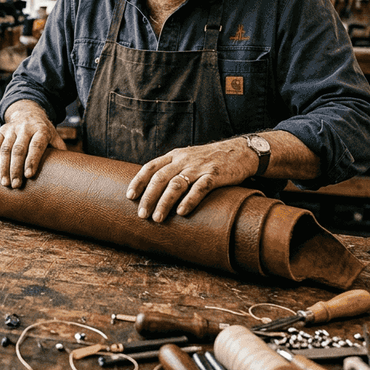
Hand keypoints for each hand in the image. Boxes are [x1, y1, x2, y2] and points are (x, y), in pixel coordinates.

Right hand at [0, 101, 66, 187]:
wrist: (29, 112)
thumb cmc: (44, 132)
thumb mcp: (54, 137)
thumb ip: (59, 151)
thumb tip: (68, 169)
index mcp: (41, 130)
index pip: (36, 146)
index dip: (32, 161)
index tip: (29, 175)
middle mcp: (26, 128)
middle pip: (19, 149)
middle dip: (16, 169)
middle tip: (16, 185)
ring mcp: (12, 128)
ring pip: (5, 149)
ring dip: (4, 167)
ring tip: (5, 183)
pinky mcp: (1, 130)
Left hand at [126, 139, 254, 222]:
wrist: (240, 151)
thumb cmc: (210, 160)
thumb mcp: (187, 159)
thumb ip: (172, 170)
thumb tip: (153, 191)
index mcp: (174, 156)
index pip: (150, 167)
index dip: (138, 181)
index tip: (130, 197)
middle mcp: (184, 160)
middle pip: (160, 178)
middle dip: (148, 197)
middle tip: (142, 215)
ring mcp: (199, 167)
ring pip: (176, 184)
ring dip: (164, 202)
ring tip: (158, 218)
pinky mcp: (215, 175)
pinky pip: (200, 188)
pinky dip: (189, 200)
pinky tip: (182, 212)